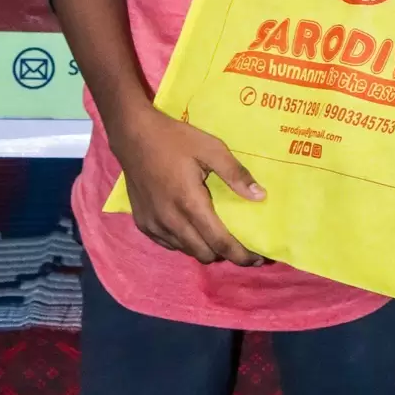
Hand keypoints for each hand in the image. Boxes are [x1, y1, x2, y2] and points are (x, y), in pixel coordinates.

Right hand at [111, 106, 264, 265]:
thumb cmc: (174, 139)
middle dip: (224, 253)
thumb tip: (260, 196)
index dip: (240, 255)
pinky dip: (184, 241)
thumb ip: (235, 174)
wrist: (133, 135)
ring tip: (215, 232)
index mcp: (190, 203)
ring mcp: (153, 225)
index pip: (219, 242)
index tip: (257, 259)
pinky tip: (191, 225)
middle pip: (203, 254)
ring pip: (186, 250)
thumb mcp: (211, 148)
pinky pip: (169, 243)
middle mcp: (170, 221)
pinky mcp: (143, 224)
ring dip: (203, 247)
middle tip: (238, 241)